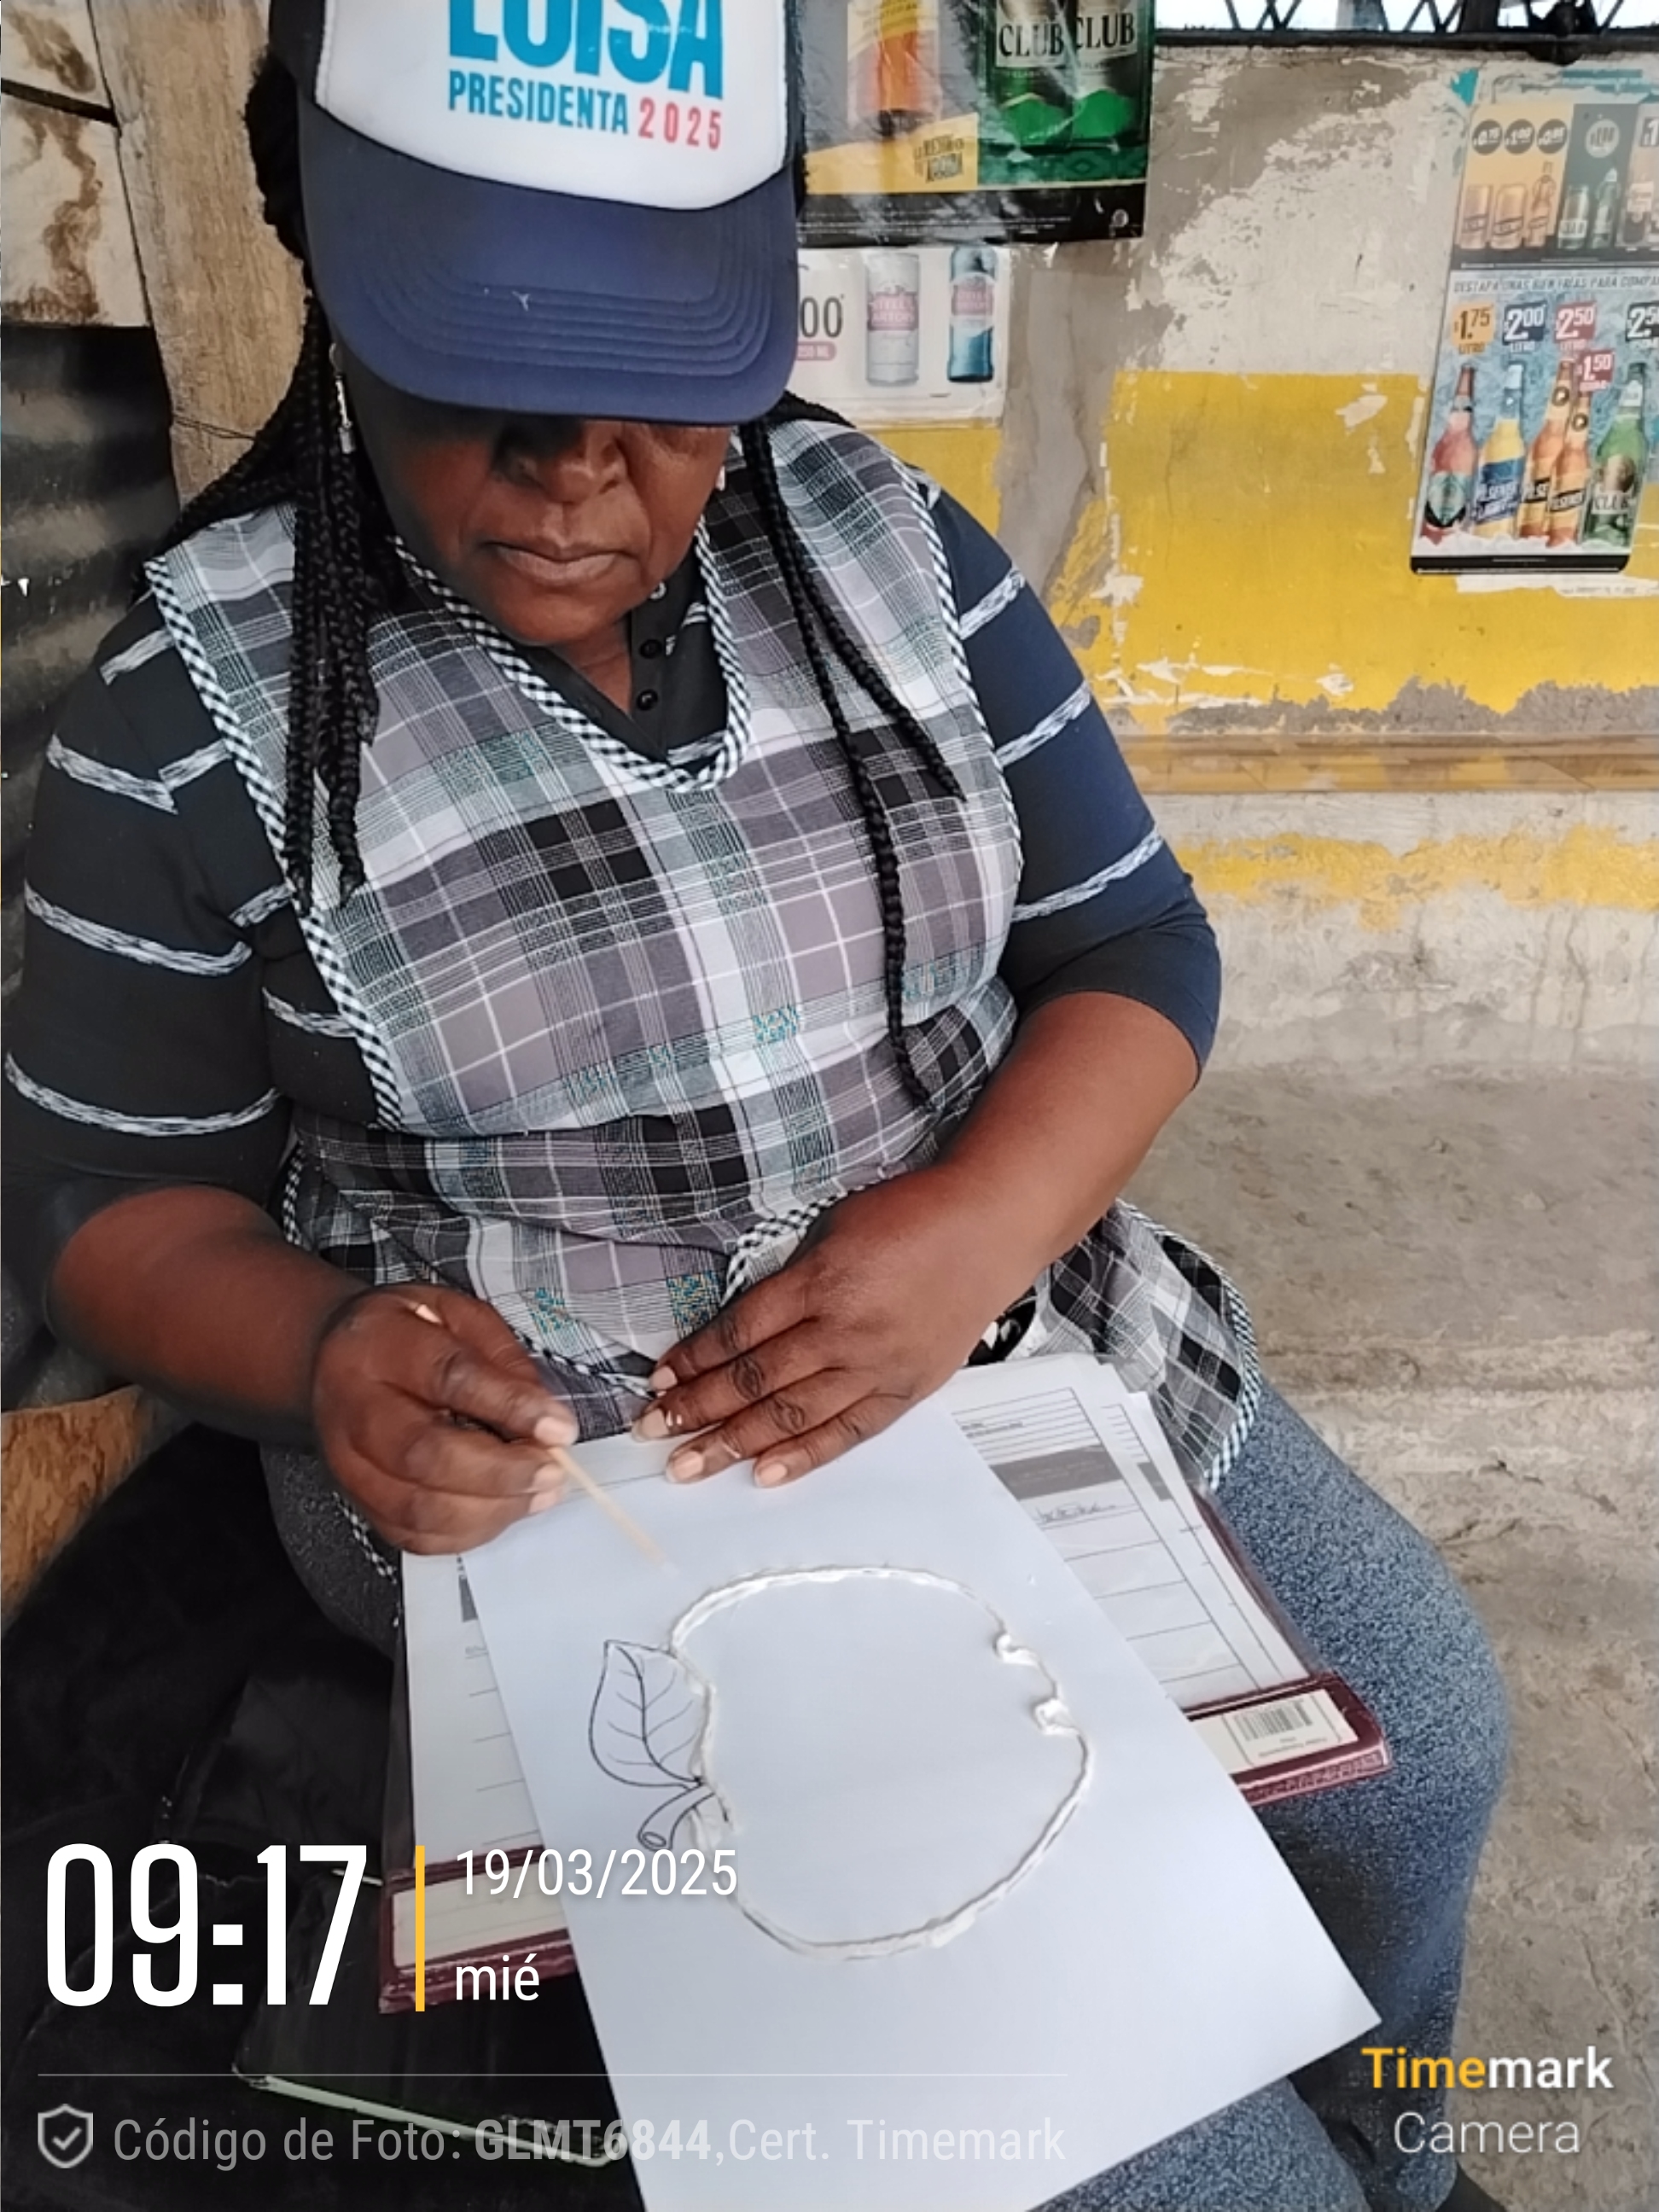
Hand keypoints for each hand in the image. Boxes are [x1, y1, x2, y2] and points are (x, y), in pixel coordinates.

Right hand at [310, 1285, 577, 1552]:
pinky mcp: (358, 1500)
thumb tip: (544, 1415)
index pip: (449, 1377)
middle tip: (550, 1470)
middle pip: (425, 1454)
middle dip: (501, 1472)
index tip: (558, 1427)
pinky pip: (412, 1534)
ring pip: (418, 1507)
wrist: (334, 1359)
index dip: (511, 1407)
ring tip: (535, 1494)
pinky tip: (500, 1511)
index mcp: (380, 1345)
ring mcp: (350, 1462)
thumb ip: (502, 1359)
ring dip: (490, 1510)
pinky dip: (466, 1533)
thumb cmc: (402, 1334)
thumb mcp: (458, 1315)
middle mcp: (356, 1407)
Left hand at [634, 1167, 1029, 1486]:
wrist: (989, 1228)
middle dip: (697, 1410)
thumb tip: (741, 1330)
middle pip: (756, 1380)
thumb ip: (790, 1280)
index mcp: (820, 1281)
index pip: (740, 1333)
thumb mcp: (834, 1228)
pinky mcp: (906, 1389)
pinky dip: (805, 1456)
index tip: (659, 1382)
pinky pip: (848, 1431)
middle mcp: (844, 1330)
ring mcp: (877, 1366)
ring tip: (690, 1464)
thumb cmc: (910, 1216)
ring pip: (793, 1415)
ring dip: (735, 1443)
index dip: (693, 1360)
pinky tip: (765, 1473)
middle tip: (653, 1433)